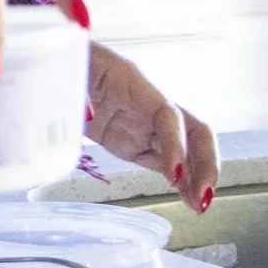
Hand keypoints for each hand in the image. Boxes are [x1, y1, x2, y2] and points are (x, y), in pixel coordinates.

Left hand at [87, 42, 218, 211]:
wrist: (62, 63)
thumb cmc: (71, 60)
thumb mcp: (71, 69)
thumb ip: (79, 92)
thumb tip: (88, 115)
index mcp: (134, 83)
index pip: (168, 114)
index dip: (175, 142)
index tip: (174, 172)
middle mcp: (148, 106)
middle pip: (193, 132)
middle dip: (205, 162)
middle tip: (204, 193)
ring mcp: (143, 126)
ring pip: (184, 152)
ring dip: (195, 178)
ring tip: (199, 207)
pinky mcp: (133, 142)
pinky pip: (163, 162)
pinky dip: (178, 182)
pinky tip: (188, 200)